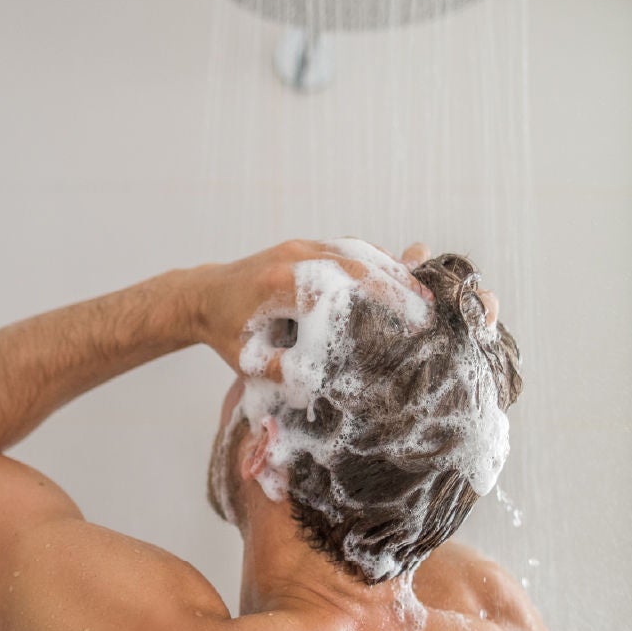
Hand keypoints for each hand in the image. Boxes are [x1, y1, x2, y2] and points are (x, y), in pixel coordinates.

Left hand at [186, 239, 431, 373]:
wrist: (202, 297)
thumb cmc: (228, 335)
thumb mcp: (250, 362)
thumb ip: (285, 373)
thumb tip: (323, 385)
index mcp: (279, 284)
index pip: (340, 289)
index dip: (378, 302)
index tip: (409, 322)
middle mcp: (294, 256)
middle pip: (357, 263)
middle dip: (396, 285)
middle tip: (429, 309)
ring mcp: (302, 245)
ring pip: (357, 250)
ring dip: (391, 270)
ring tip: (422, 294)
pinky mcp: (307, 245)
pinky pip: (349, 247)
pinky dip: (377, 260)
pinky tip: (399, 277)